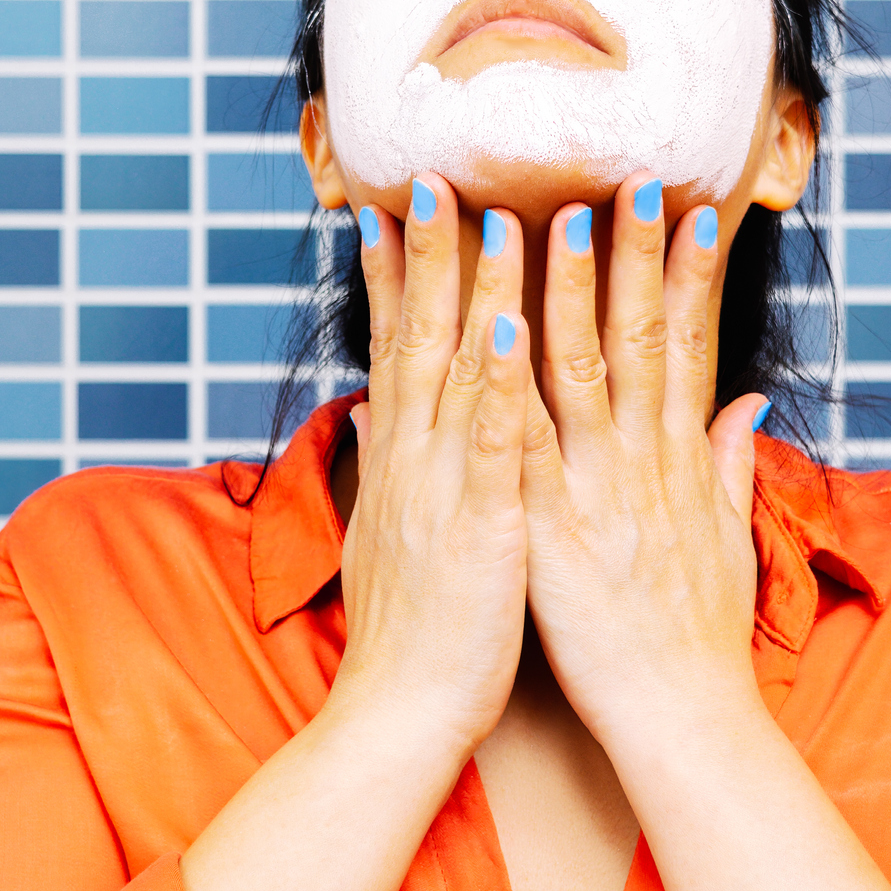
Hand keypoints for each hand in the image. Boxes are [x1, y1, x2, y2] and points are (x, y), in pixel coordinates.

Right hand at [325, 174, 534, 758]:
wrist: (397, 716)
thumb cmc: (411, 629)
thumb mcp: (392, 532)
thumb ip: (392, 462)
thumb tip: (374, 407)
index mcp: (401, 458)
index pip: (393, 344)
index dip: (393, 273)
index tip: (392, 205)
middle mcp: (413, 458)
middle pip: (417, 336)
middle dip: (426, 252)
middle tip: (432, 174)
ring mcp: (444, 487)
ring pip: (462, 370)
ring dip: (478, 290)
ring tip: (494, 214)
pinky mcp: (484, 526)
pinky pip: (497, 442)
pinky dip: (504, 380)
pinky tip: (516, 324)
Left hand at [519, 171, 770, 749]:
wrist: (682, 718)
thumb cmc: (698, 636)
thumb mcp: (730, 539)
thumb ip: (733, 465)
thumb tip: (748, 405)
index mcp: (681, 460)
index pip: (690, 344)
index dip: (691, 274)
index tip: (693, 208)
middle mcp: (645, 461)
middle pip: (642, 335)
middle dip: (634, 252)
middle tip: (629, 175)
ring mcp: (599, 490)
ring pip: (582, 368)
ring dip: (567, 287)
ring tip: (552, 215)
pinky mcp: (550, 529)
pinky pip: (524, 444)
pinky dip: (509, 385)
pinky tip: (493, 330)